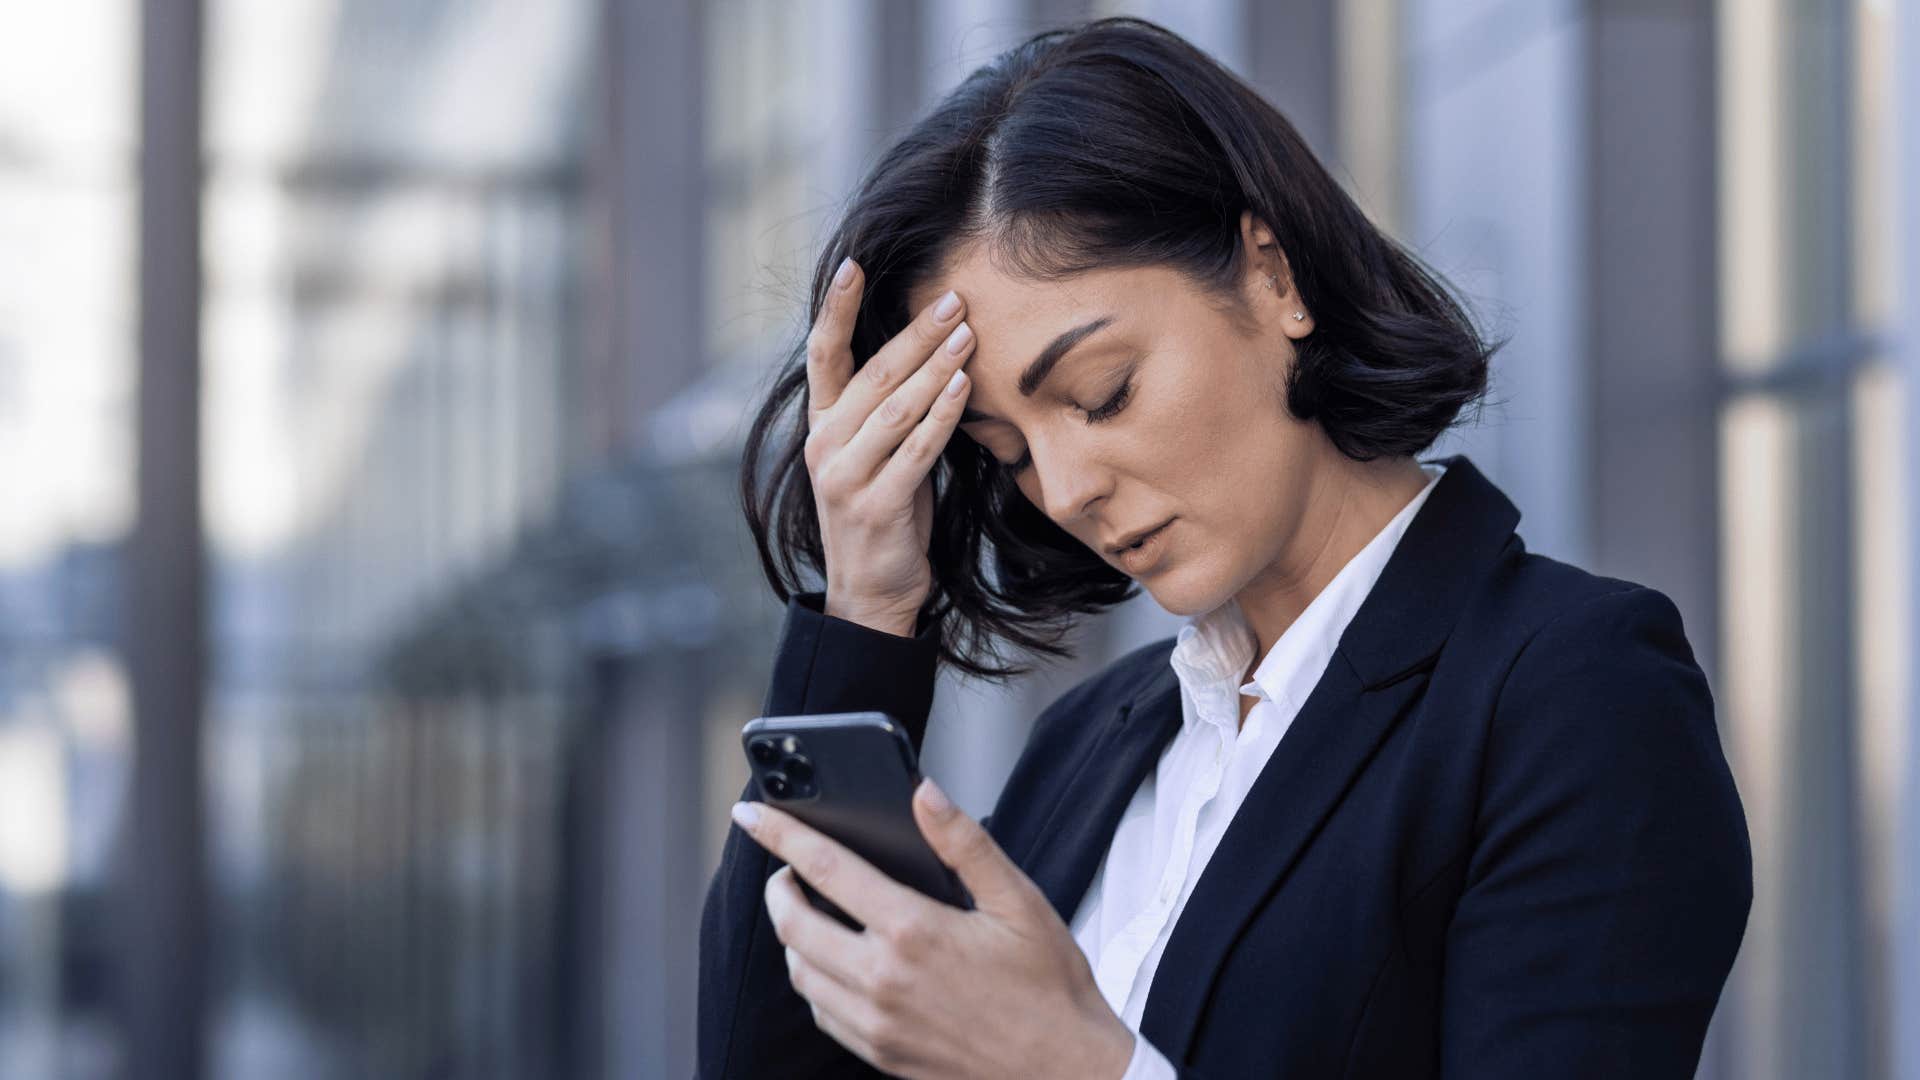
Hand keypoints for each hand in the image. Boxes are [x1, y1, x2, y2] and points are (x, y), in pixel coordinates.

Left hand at [729, 778, 1134, 1079]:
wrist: (1065, 1072)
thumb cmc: (1049, 987)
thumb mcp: (1019, 901)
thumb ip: (965, 843)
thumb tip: (924, 794)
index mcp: (914, 932)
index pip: (826, 868)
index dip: (781, 835)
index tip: (751, 816)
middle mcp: (883, 980)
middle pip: (793, 926)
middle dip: (778, 888)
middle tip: (786, 869)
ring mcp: (877, 1024)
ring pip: (800, 973)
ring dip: (792, 937)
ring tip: (811, 912)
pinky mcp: (881, 1054)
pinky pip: (822, 1013)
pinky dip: (815, 981)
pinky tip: (838, 965)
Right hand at [804, 257, 975, 635]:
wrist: (871, 592)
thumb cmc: (885, 513)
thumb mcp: (877, 454)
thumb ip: (888, 408)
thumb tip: (930, 348)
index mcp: (822, 425)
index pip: (824, 354)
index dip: (837, 309)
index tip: (854, 265)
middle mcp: (825, 445)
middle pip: (872, 374)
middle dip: (915, 333)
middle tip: (953, 297)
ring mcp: (846, 476)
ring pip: (896, 407)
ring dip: (935, 367)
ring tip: (968, 332)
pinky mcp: (876, 504)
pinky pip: (915, 449)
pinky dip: (942, 414)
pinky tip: (964, 386)